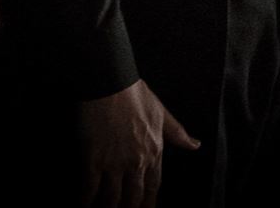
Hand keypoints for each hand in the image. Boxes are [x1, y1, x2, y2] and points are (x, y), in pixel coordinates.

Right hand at [79, 80, 198, 207]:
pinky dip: (86, 199)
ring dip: (107, 207)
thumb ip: (178, 134)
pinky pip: (90, 187)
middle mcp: (137, 161)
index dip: (149, 203)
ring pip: (112, 197)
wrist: (111, 83)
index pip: (153, 186)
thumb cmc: (136, 94)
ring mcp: (115, 162)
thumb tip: (195, 146)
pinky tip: (84, 204)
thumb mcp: (162, 113)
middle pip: (134, 197)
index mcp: (154, 151)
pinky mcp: (94, 159)